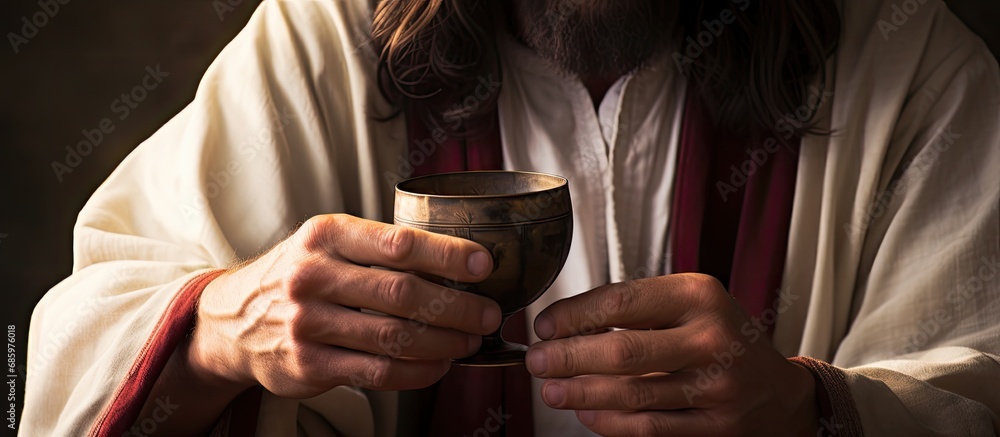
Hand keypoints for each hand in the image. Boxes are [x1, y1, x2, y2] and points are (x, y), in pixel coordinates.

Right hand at [189, 214, 501, 397]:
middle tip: (489, 314)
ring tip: (469, 341)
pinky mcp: (308, 364)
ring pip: (395, 337)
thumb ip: (378, 248)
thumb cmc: (299, 274)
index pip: (398, 243)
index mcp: (326, 235)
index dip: (448, 255)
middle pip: (403, 293)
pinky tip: (438, 365)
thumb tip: (457, 261)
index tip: (484, 266)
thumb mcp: (327, 243)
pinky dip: (417, 372)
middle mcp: (312, 276)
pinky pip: (378, 371)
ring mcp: (307, 323)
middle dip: (458, 307)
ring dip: (444, 343)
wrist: (232, 320)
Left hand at [526, 273, 817, 435]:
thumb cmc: (721, 337)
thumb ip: (638, 308)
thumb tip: (566, 323)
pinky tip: (585, 415)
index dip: (573, 316)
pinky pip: (650, 427)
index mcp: (700, 295)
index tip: (544, 325)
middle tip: (535, 361)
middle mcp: (711, 338)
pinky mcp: (715, 427)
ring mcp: (716, 386)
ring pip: (632, 394)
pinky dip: (610, 423)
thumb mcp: (691, 303)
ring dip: (581, 393)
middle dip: (568, 358)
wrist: (780, 391)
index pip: (620, 303)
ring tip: (550, 390)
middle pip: (622, 351)